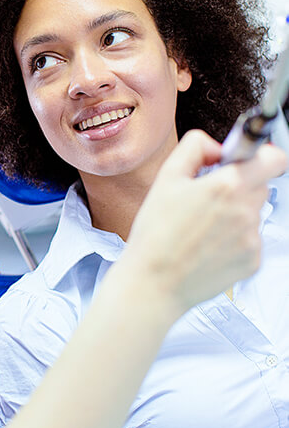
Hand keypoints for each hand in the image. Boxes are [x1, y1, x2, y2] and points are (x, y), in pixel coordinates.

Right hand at [121, 130, 286, 319]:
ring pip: (253, 212)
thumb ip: (194, 148)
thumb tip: (216, 146)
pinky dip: (233, 239)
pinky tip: (207, 245)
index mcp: (226, 186)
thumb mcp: (165, 178)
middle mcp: (245, 211)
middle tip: (208, 197)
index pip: (272, 158)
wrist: (154, 281)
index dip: (261, 155)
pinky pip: (250, 239)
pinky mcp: (253, 261)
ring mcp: (252, 238)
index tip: (244, 161)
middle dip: (240, 185)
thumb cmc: (155, 233)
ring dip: (235, 213)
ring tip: (202, 226)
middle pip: (261, 185)